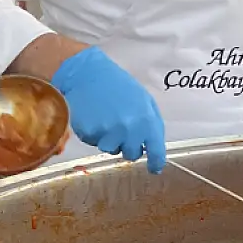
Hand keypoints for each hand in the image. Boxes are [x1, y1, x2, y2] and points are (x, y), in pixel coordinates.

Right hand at [50, 48, 166, 173]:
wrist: (86, 74)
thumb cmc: (118, 85)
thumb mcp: (144, 100)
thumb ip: (151, 123)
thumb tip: (152, 145)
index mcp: (147, 121)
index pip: (156, 151)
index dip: (156, 162)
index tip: (154, 168)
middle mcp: (129, 130)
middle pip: (132, 154)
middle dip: (128, 145)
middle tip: (121, 128)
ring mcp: (109, 133)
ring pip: (111, 150)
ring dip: (109, 139)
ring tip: (105, 118)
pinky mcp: (90, 134)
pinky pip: (94, 142)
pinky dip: (94, 133)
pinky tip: (94, 116)